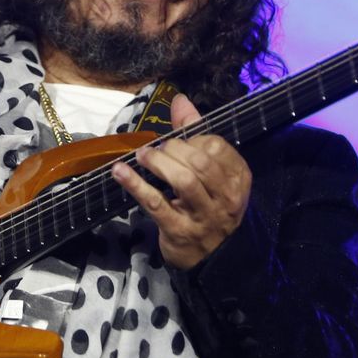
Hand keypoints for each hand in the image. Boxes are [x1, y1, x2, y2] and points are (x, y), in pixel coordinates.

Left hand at [111, 94, 250, 268]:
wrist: (212, 257)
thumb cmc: (209, 206)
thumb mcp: (211, 172)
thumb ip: (196, 133)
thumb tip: (179, 99)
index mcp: (238, 178)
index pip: (217, 146)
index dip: (193, 139)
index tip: (179, 142)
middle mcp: (226, 198)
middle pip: (199, 162)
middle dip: (173, 149)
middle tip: (156, 149)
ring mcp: (204, 216)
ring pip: (183, 181)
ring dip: (158, 162)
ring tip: (142, 155)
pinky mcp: (179, 231)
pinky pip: (156, 204)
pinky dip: (135, 184)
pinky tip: (120, 171)